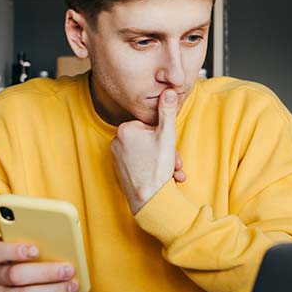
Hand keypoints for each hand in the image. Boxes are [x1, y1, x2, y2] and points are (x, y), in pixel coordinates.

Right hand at [0, 239, 77, 291]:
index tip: (36, 250)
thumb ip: (30, 245)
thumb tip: (61, 247)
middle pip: (16, 276)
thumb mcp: (14, 250)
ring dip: (53, 291)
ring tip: (71, 285)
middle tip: (68, 269)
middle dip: (45, 273)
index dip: (15, 251)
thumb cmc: (13, 264)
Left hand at [111, 89, 185, 213]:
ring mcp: (116, 157)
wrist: (149, 201)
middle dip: (165, 152)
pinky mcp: (119, 169)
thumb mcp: (167, 136)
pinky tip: (161, 178)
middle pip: (148, 140)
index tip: (171, 148)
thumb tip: (168, 90)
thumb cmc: (157, 169)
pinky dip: (152, 168)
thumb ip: (166, 111)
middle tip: (174, 164)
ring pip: (146, 152)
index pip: (150, 125)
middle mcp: (116, 141)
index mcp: (125, 129)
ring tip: (170, 173)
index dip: (164, 137)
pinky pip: (139, 163)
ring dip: (161, 162)